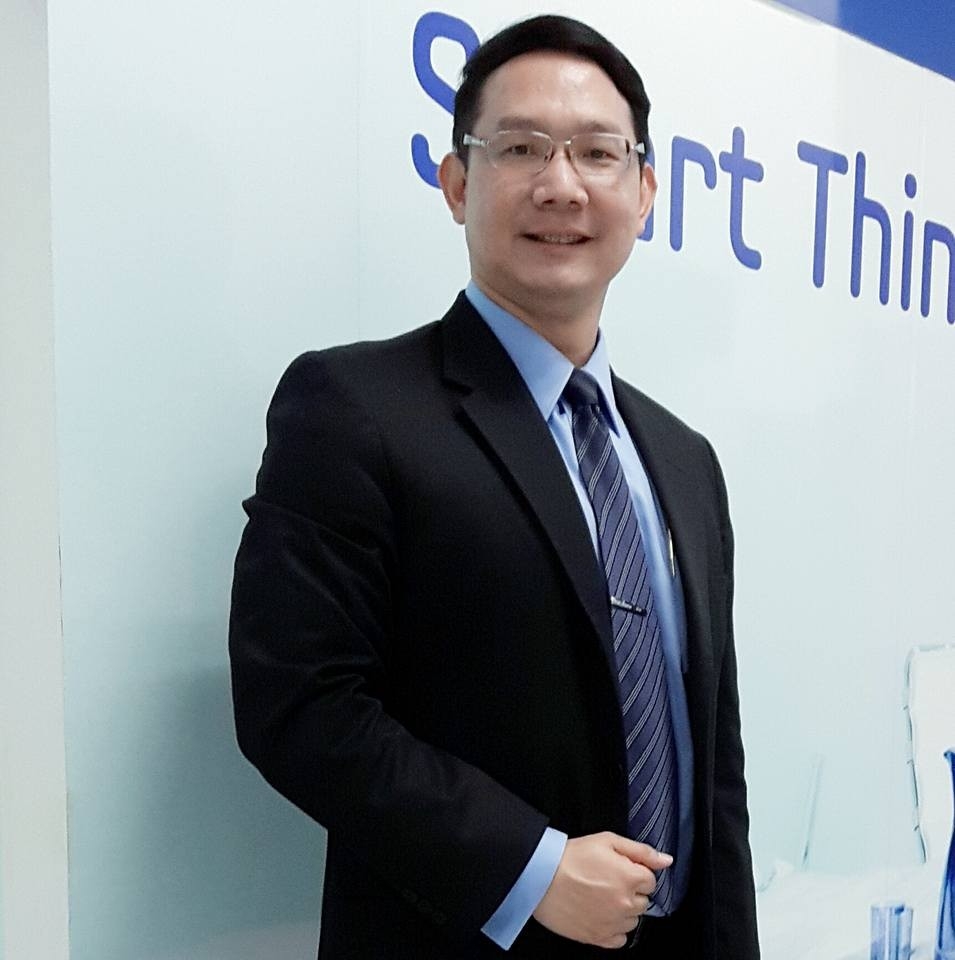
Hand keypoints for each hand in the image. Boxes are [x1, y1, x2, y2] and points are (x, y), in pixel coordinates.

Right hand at [532, 832, 672, 948]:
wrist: (540, 877)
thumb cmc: (571, 856)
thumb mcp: (607, 840)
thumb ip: (640, 850)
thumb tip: (666, 860)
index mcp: (630, 877)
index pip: (650, 880)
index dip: (635, 871)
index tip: (620, 868)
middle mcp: (625, 903)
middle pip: (643, 901)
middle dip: (631, 890)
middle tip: (608, 880)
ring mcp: (613, 923)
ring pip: (633, 920)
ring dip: (623, 910)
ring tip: (601, 896)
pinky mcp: (598, 938)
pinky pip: (620, 939)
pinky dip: (614, 928)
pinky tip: (600, 913)